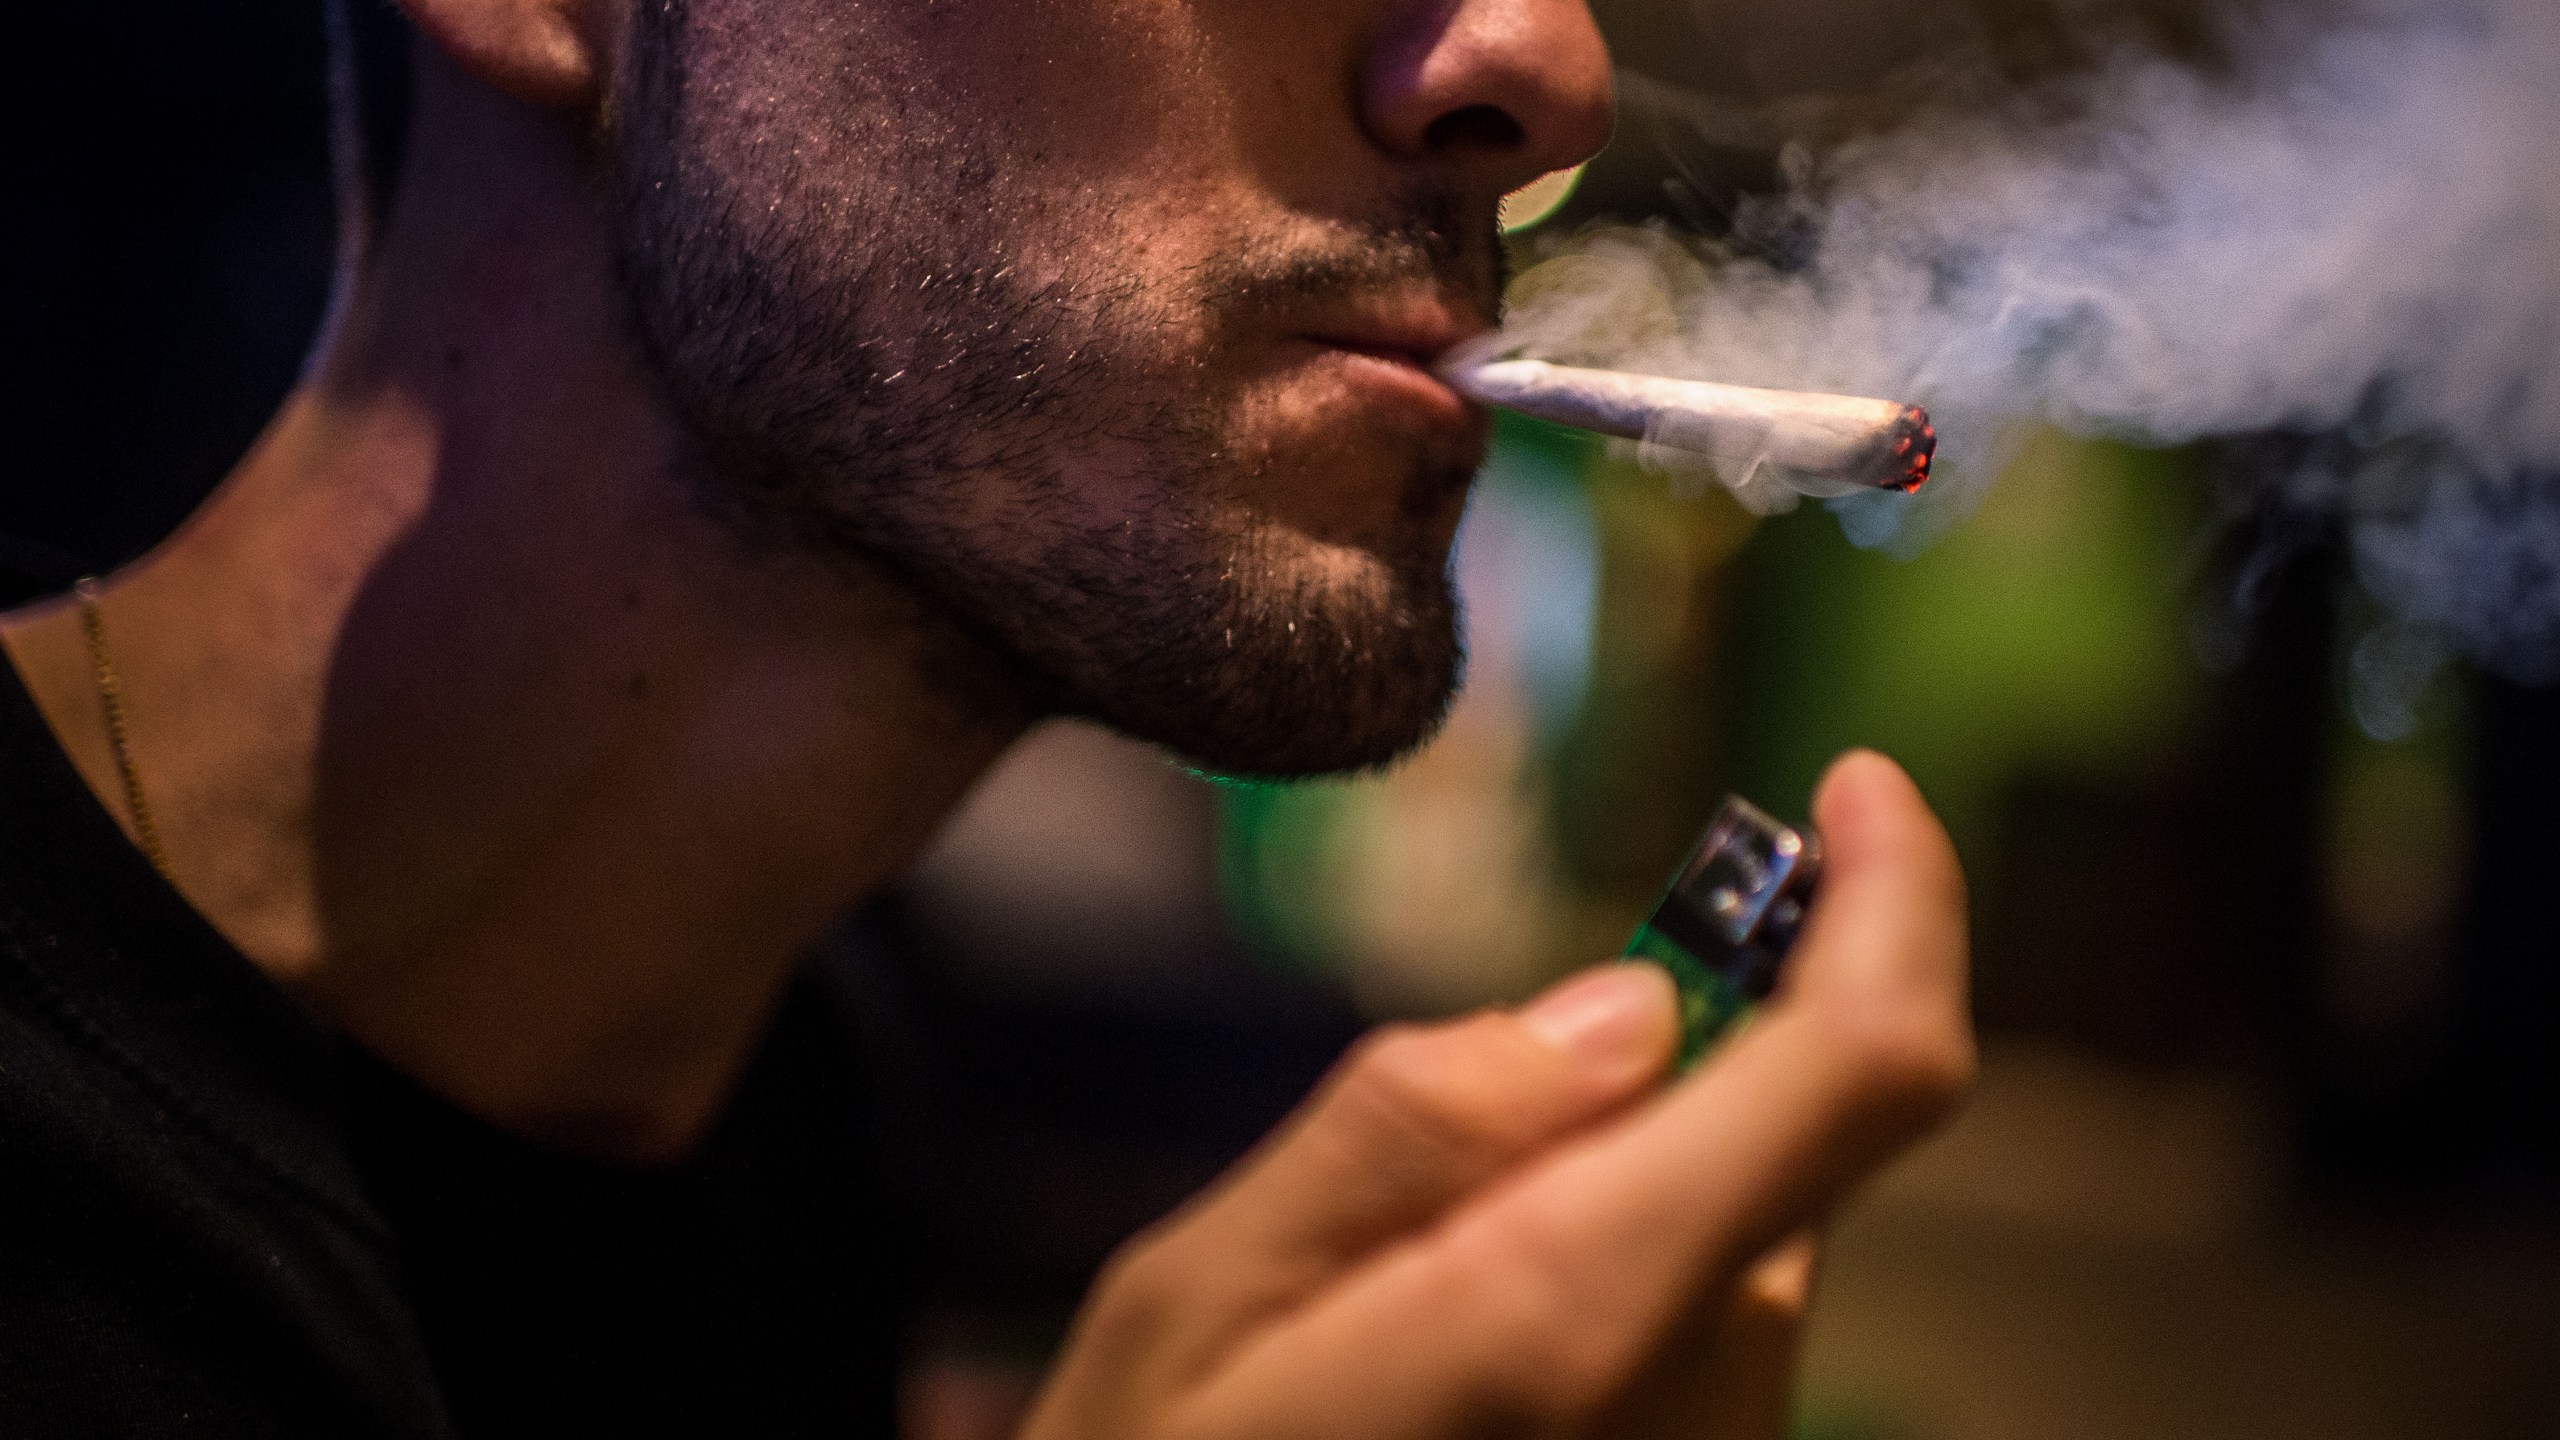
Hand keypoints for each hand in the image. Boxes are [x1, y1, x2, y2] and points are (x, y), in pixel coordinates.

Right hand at [1023, 751, 1972, 1439]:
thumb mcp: (1206, 1296)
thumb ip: (1418, 1129)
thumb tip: (1629, 1006)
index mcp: (1577, 1309)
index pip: (1860, 1071)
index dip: (1897, 903)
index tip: (1857, 790)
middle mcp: (1701, 1400)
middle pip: (1791, 1141)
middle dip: (1674, 1058)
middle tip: (1459, 1109)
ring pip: (1739, 1231)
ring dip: (1618, 1181)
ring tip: (1397, 1285)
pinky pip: (1702, 1324)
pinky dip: (1613, 1267)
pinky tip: (1450, 1350)